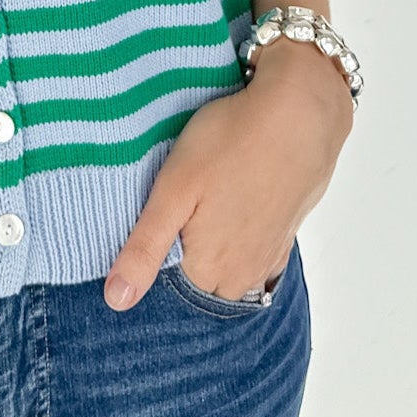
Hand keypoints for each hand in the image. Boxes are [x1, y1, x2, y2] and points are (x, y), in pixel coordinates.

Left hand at [103, 46, 352, 308]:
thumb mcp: (173, 190)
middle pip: (197, 282)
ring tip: (203, 203)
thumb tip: (117, 301)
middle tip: (177, 207)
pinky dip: (237, 239)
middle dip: (181, 255)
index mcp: (208, 271)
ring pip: (225, 271)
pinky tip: (230, 208)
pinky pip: (251, 254)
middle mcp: (241, 276)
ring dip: (210, 248)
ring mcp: (266, 258)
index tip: (150, 222)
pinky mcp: (283, 237)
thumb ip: (145, 248)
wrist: (300, 116)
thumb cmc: (231, 143)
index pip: (165, 287)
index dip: (150, 257)